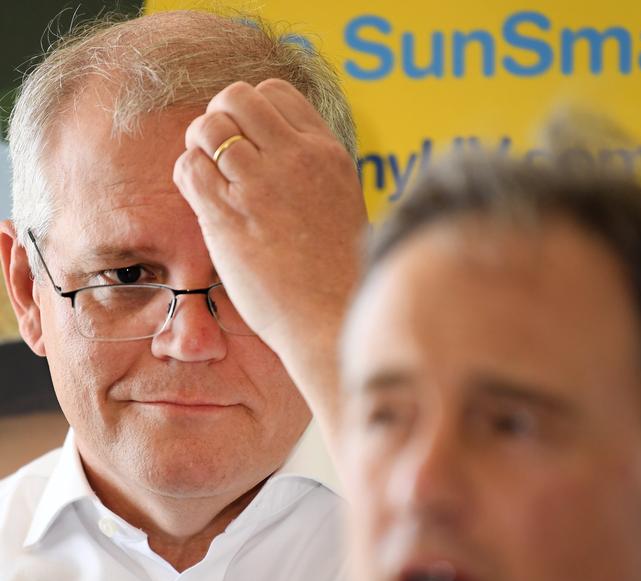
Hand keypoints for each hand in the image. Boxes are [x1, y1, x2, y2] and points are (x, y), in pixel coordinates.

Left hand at [173, 78, 367, 347]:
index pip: (274, 93)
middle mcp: (294, 159)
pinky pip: (189, 167)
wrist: (331, 317)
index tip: (249, 143)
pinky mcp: (228, 215)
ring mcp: (260, 185)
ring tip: (209, 180)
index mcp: (326, 152)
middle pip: (236, 97)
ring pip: (207, 126)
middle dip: (219, 119)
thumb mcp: (342, 203)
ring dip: (198, 147)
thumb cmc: (337, 274)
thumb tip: (276, 157)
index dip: (251, 111)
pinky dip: (187, 176)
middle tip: (220, 156)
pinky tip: (202, 201)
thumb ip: (313, 172)